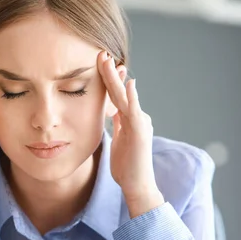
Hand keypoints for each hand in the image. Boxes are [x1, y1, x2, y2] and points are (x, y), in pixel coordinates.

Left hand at [97, 51, 163, 214]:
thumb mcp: (119, 141)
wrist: (137, 185)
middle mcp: (137, 117)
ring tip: (108, 61)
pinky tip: (128, 84)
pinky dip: (132, 98)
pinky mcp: (140, 133)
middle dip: (109, 72)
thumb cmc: (127, 166)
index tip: (100, 62)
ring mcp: (140, 124)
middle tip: (100, 53)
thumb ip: (118, 125)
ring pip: (124, 97)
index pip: (116, 95)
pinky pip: (135, 113)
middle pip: (119, 91)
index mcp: (129, 119)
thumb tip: (113, 112)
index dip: (108, 79)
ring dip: (115, 79)